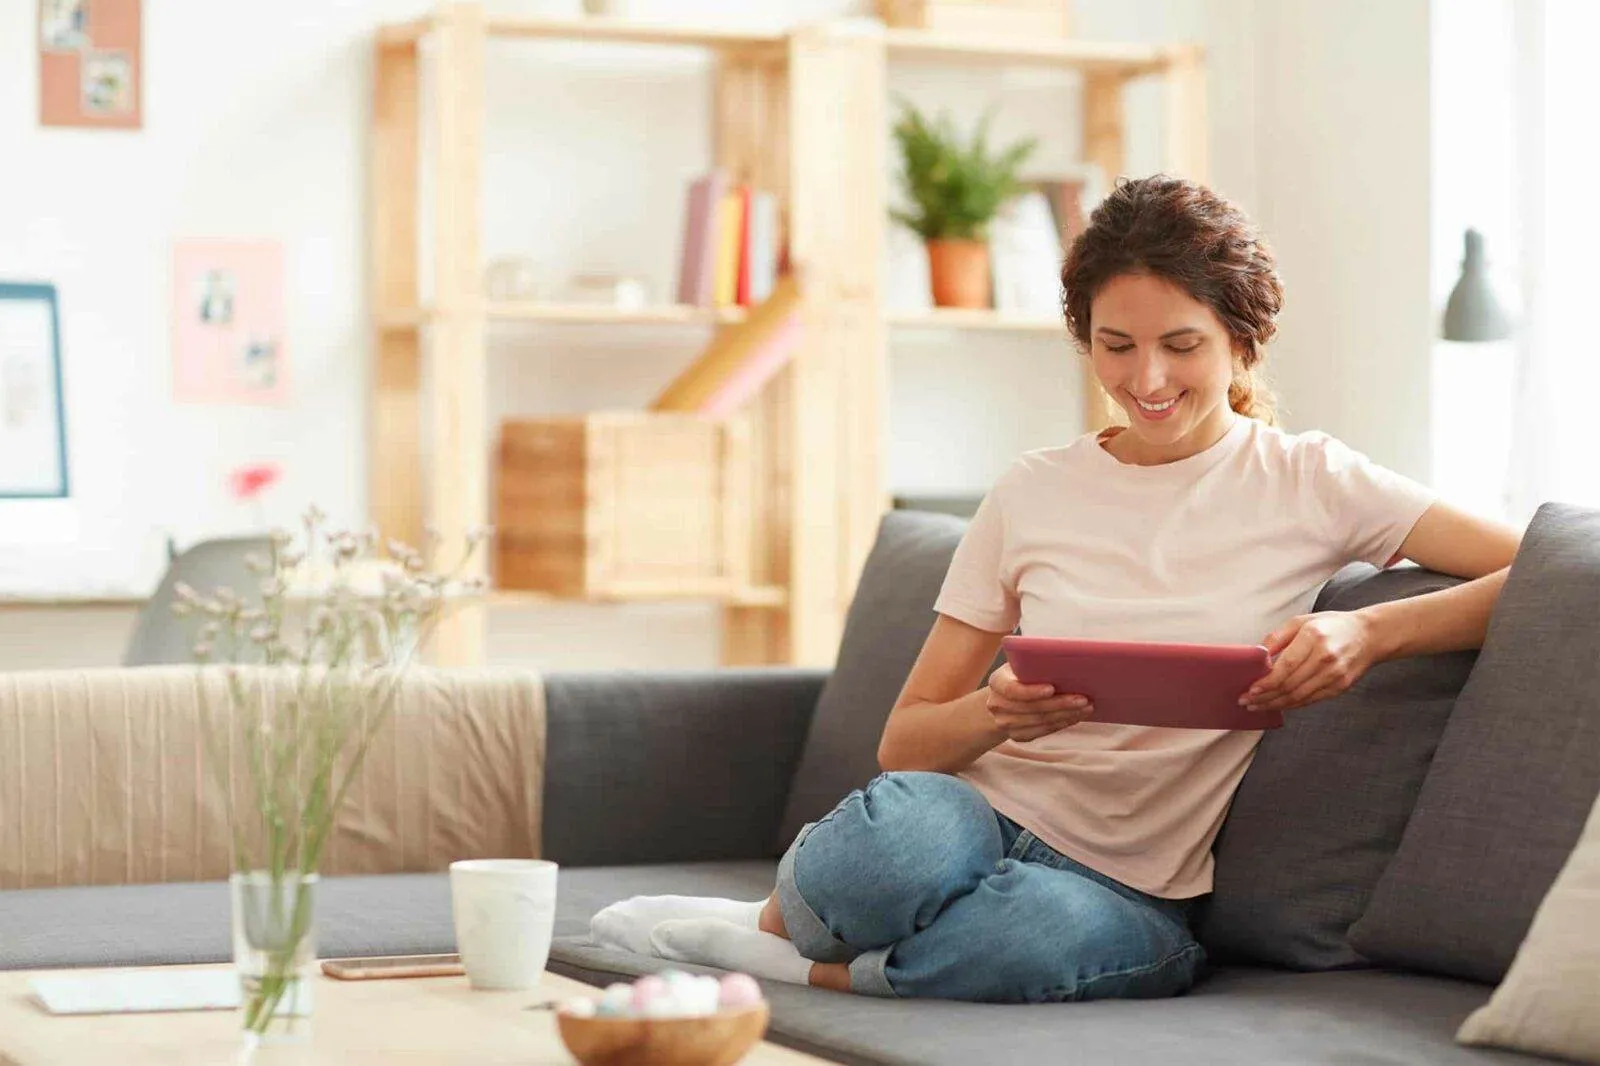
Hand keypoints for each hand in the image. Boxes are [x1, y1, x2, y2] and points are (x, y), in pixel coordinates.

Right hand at [985, 663, 1093, 742]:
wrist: (1005, 698)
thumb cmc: (1020, 675)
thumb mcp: (1021, 664)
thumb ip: (1034, 663)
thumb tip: (1064, 660)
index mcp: (997, 682)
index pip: (1011, 689)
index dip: (1032, 691)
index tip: (1052, 688)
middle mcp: (997, 705)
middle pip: (1031, 708)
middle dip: (1059, 704)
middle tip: (1083, 699)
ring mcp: (1005, 723)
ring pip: (1040, 721)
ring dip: (1066, 715)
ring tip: (1086, 707)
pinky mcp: (1017, 735)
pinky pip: (1043, 731)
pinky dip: (1061, 724)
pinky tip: (1076, 716)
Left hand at [1241, 612, 1377, 712]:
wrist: (1369, 636)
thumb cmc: (1331, 625)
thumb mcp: (1301, 621)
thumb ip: (1277, 638)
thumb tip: (1257, 656)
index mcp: (1313, 638)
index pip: (1286, 666)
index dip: (1267, 682)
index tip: (1250, 689)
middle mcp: (1325, 658)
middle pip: (1290, 685)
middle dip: (1265, 696)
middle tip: (1246, 701)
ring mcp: (1335, 675)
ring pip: (1299, 696)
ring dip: (1275, 704)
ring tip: (1257, 706)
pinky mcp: (1340, 687)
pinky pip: (1311, 700)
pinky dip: (1292, 705)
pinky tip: (1278, 704)